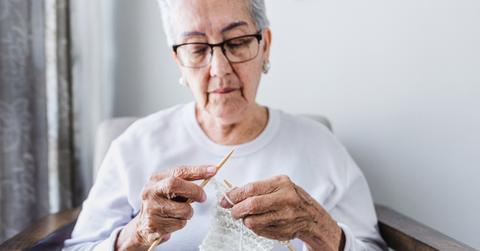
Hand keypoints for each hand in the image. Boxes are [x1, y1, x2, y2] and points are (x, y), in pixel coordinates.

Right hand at [115, 165, 216, 249]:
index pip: (178, 171)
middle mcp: (150, 191)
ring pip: (183, 209)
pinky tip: (172, 222)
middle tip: (203, 197)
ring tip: (181, 212)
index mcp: (156, 179)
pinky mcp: (153, 224)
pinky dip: (181, 223)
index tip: (213, 170)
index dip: (197, 171)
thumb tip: (211, 171)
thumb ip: (186, 181)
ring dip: (189, 212)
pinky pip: (179, 223)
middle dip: (194, 191)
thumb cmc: (163, 203)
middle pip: (175, 185)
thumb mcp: (171, 189)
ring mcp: (150, 208)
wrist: (143, 226)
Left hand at [220, 175, 344, 250]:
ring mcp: (285, 217)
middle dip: (236, 209)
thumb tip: (231, 194)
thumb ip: (256, 188)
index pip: (251, 188)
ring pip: (253, 221)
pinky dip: (254, 227)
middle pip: (252, 205)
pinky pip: (259, 231)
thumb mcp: (277, 185)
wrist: (311, 216)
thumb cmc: (289, 197)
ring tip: (246, 216)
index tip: (225, 199)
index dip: (235, 194)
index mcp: (281, 184)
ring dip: (244, 220)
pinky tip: (259, 221)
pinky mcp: (283, 231)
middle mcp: (285, 200)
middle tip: (233, 211)